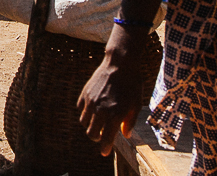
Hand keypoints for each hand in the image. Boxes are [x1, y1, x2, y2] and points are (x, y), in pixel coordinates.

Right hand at [77, 25, 152, 155]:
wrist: (121, 63)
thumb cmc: (132, 84)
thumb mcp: (136, 105)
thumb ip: (129, 122)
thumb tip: (125, 135)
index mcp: (115, 115)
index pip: (106, 139)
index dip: (105, 148)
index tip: (105, 152)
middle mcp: (101, 110)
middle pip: (91, 133)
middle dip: (96, 138)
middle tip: (102, 136)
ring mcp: (91, 101)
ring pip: (84, 122)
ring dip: (90, 125)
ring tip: (98, 121)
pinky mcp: (85, 93)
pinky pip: (80, 108)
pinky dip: (85, 112)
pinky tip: (93, 109)